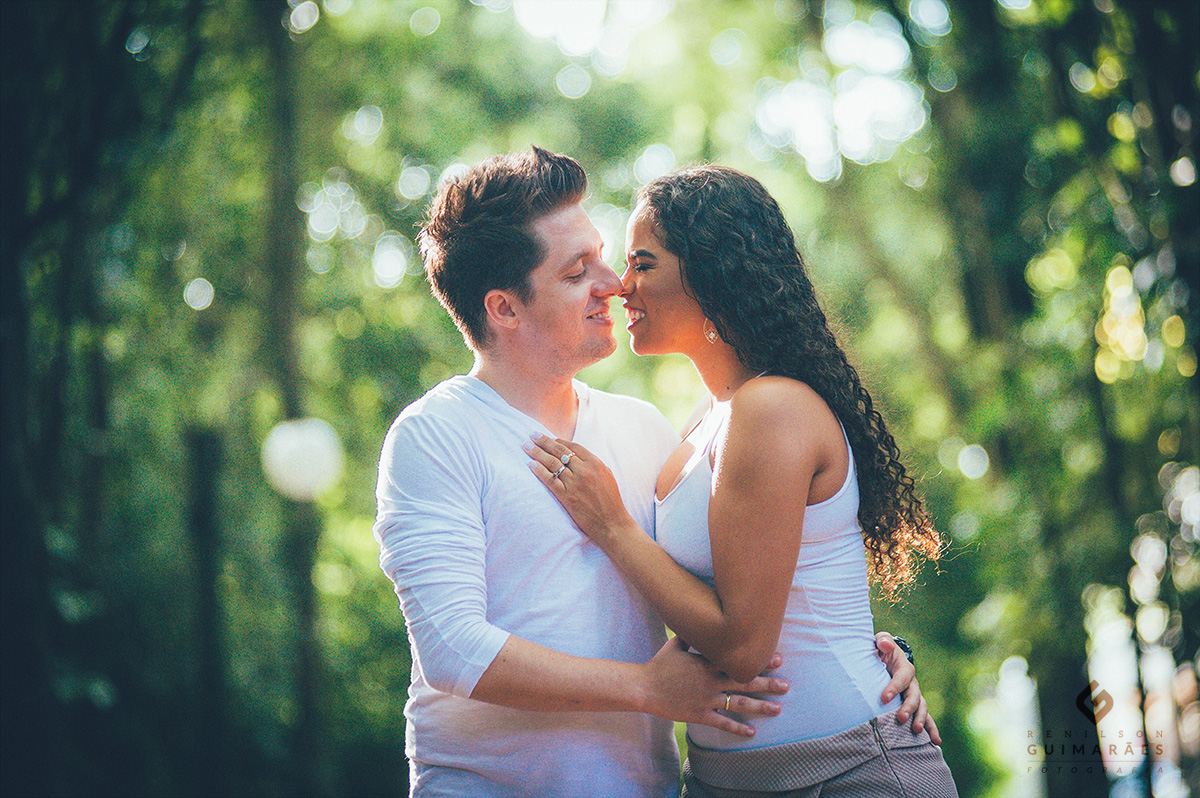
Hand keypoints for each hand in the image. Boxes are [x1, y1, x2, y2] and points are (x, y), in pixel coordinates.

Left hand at [523, 435, 635, 546]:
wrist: (611, 523)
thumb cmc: (611, 501)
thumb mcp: (606, 476)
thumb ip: (592, 464)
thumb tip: (576, 456)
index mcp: (595, 463)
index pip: (573, 447)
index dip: (559, 441)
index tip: (549, 439)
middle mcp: (584, 471)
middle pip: (560, 451)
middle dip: (544, 441)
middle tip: (532, 434)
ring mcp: (574, 483)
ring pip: (552, 463)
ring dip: (537, 453)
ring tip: (526, 446)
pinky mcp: (567, 497)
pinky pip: (549, 480)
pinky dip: (539, 471)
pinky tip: (530, 464)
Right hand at [641, 636, 788, 737]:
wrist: (644, 688)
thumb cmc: (659, 664)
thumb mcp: (675, 644)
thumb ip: (690, 634)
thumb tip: (699, 619)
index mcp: (706, 663)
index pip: (737, 660)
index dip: (758, 660)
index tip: (778, 659)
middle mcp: (710, 681)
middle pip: (744, 682)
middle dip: (767, 683)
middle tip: (786, 685)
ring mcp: (706, 699)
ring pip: (738, 703)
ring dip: (760, 706)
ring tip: (778, 709)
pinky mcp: (699, 715)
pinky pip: (722, 723)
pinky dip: (737, 728)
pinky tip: (752, 732)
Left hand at [875, 631, 940, 744]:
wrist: (884, 658)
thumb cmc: (880, 650)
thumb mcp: (879, 642)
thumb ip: (882, 641)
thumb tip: (885, 643)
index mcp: (904, 667)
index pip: (902, 678)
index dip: (894, 688)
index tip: (883, 698)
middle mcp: (912, 682)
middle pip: (914, 695)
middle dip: (908, 707)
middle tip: (901, 719)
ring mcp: (914, 695)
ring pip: (922, 708)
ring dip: (921, 719)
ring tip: (916, 730)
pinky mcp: (913, 705)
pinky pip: (926, 717)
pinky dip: (932, 729)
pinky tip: (936, 742)